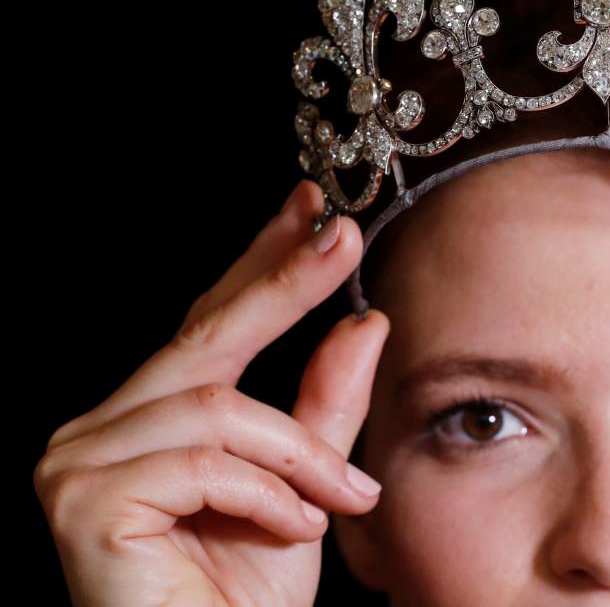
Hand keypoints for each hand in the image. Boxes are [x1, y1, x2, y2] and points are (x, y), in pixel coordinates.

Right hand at [33, 181, 389, 606]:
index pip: (209, 321)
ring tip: (344, 501)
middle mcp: (100, 428)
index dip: (259, 260)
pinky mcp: (81, 503)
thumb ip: (325, 405)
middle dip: (281, 286)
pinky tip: (295, 528)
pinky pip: (203, 461)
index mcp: (149, 417)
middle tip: (341, 239)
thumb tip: (366, 320)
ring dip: (300, 455)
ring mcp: (78, 463)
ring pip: (217, 408)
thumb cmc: (247, 596)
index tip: (309, 206)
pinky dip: (267, 493)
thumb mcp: (307, 486)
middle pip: (205, 337)